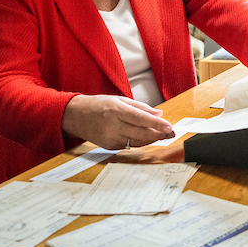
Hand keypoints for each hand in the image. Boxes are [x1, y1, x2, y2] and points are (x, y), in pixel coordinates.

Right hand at [61, 94, 175, 149]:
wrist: (75, 116)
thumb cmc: (99, 105)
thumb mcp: (120, 100)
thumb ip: (141, 107)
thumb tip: (159, 114)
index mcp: (116, 110)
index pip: (141, 119)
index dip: (156, 124)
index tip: (169, 127)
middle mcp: (113, 125)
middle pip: (141, 133)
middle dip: (159, 134)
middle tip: (171, 133)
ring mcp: (110, 138)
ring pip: (137, 142)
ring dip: (152, 139)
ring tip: (163, 135)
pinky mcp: (109, 146)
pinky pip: (129, 146)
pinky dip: (140, 142)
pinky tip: (148, 138)